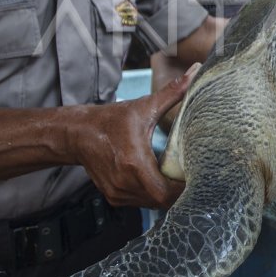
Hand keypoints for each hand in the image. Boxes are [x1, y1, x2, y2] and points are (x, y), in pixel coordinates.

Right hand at [75, 64, 199, 208]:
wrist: (78, 133)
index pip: (166, 192)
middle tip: (193, 179)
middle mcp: (125, 182)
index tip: (198, 177)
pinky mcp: (114, 197)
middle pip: (162, 202)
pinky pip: (140, 202)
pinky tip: (159, 181)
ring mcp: (118, 192)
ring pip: (152, 204)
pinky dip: (152, 195)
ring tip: (179, 181)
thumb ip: (173, 92)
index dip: (184, 189)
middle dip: (179, 193)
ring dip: (166, 195)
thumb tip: (195, 72)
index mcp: (134, 163)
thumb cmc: (111, 120)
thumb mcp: (144, 106)